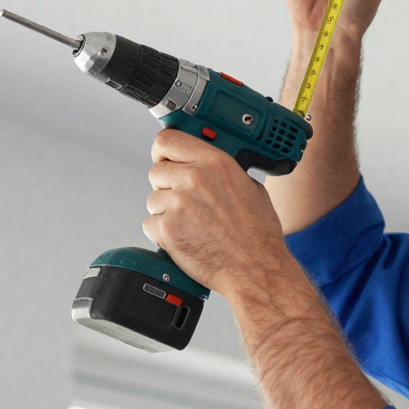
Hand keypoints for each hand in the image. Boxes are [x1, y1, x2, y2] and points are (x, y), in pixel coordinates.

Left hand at [143, 129, 292, 294]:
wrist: (255, 268)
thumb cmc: (258, 235)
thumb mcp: (250, 187)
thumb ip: (223, 171)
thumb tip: (207, 166)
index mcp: (215, 163)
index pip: (168, 140)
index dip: (163, 151)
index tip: (164, 158)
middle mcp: (193, 179)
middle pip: (156, 171)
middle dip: (167, 186)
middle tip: (185, 202)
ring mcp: (178, 204)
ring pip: (153, 200)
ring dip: (166, 212)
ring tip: (192, 225)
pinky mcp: (166, 229)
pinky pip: (150, 224)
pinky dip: (162, 234)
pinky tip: (185, 238)